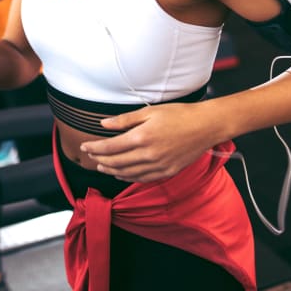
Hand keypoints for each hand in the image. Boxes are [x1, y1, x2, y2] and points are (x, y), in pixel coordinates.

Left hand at [78, 102, 219, 182]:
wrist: (205, 126)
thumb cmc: (179, 115)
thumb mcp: (149, 111)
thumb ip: (124, 120)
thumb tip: (103, 124)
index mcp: (142, 137)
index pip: (110, 147)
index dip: (94, 148)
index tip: (85, 147)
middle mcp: (148, 155)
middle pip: (116, 162)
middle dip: (99, 160)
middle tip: (90, 156)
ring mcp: (158, 166)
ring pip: (127, 173)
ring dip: (111, 171)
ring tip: (101, 166)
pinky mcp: (167, 172)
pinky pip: (143, 179)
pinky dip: (128, 178)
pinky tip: (121, 174)